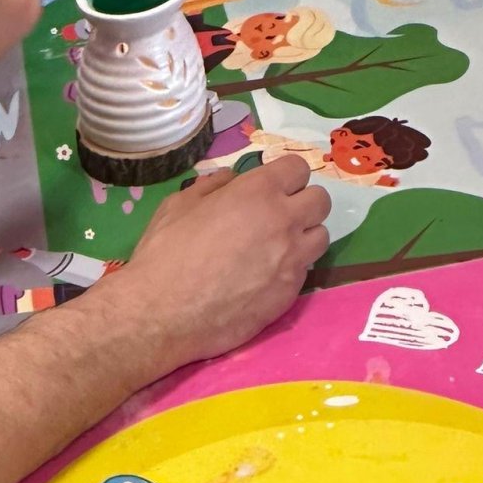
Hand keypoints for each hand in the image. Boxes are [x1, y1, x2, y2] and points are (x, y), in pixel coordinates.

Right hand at [101, 158, 331, 373]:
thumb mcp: (180, 205)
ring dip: (303, 238)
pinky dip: (289, 271)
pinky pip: (304, 273)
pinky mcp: (288, 296)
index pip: (298, 168)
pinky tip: (262, 280)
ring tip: (276, 250)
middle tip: (278, 219)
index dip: (285, 177)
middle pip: (321, 201)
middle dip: (303, 205)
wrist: (162, 314)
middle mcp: (283, 222)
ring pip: (320, 238)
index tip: (270, 190)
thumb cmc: (164, 254)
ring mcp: (291, 261)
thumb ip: (213, 187)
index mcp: (258, 192)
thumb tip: (230, 181)